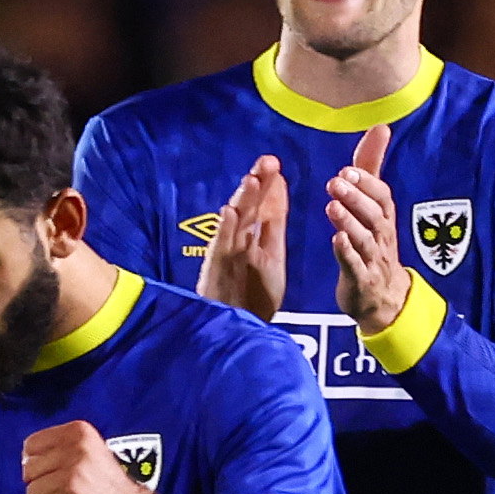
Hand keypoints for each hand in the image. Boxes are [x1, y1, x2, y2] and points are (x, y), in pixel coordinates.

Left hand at [20, 418, 152, 493]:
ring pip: (32, 491)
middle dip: (43, 485)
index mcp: (78, 431)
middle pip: (29, 469)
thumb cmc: (107, 485)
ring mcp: (72, 472)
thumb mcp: (88, 452)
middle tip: (67, 491)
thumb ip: (59, 449)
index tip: (56, 473)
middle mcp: (75, 447)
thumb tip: (24, 460)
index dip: (38, 463)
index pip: (31, 444)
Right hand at [197, 157, 290, 317]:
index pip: (265, 209)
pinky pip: (221, 247)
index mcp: (257, 241)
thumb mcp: (271, 260)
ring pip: (236, 223)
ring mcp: (228, 255)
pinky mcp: (216, 269)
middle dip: (259, 185)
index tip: (276, 166)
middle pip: (251, 209)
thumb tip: (278, 192)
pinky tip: (230, 212)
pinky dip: (225, 230)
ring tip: (252, 179)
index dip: (270, 188)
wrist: (235, 332)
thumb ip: (272, 229)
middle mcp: (241, 243)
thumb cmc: (254, 299)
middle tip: (268, 161)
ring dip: (243, 201)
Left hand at [323, 119, 408, 340]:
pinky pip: (355, 266)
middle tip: (335, 182)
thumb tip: (381, 127)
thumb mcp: (374, 205)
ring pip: (364, 239)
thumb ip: (371, 168)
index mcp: (383, 218)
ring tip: (332, 206)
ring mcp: (373, 260)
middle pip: (374, 214)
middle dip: (356, 197)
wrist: (383, 299)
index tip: (347, 169)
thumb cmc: (375, 245)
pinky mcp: (361, 281)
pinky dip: (346, 253)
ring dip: (349, 222)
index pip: (382, 196)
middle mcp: (382, 236)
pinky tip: (335, 240)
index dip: (367, 183)